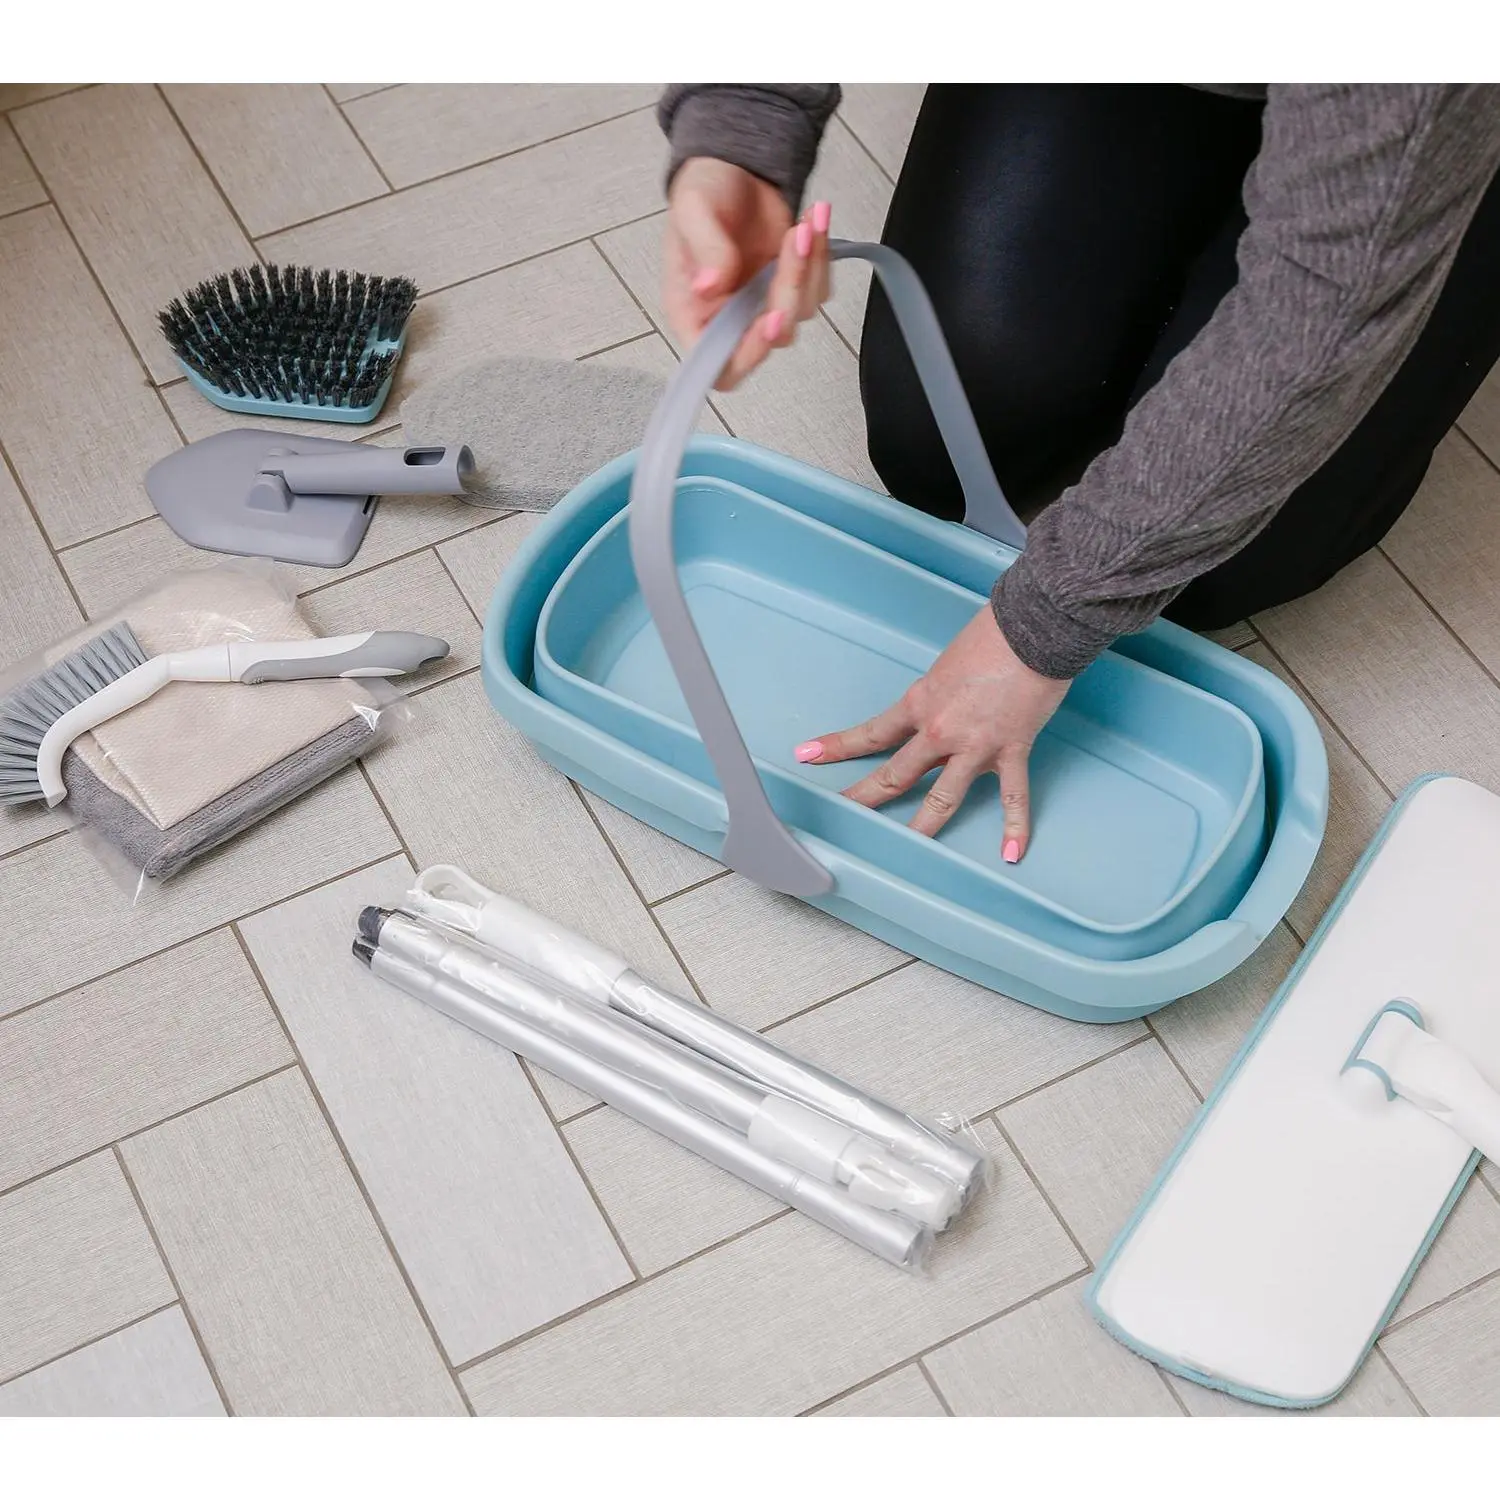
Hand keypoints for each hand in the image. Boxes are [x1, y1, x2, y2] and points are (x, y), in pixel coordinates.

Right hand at [663, 157, 831, 390]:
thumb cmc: (704, 189)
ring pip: (801, 313)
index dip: (747, 355)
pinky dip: (822, 257)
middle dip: (789, 291)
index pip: (720, 365)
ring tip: (806, 222)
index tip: (770, 319)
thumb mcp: (693, 208)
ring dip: (810, 267)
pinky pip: (818, 290)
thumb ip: (704, 248)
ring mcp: (763, 305)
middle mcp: (729, 318)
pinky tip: (814, 222)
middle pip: (770, 339)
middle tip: (794, 240)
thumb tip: (708, 286)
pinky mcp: (791, 287)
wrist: (735, 166)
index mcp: (693, 313)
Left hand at [794, 607, 1070, 861]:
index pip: (871, 733)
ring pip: (942, 799)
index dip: (837, 747)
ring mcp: (975, 746)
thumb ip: (940, 692)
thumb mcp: (948, 663)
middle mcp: (939, 731)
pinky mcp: (1012, 750)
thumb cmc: (994, 634)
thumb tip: (943, 704)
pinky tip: (1010, 853)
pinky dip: (1015, 827)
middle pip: (894, 775)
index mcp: (920, 703)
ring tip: (908, 848)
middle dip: (864, 798)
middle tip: (842, 815)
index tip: (808, 755)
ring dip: (923, 828)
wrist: (1033, 627)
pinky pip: (1014, 797)